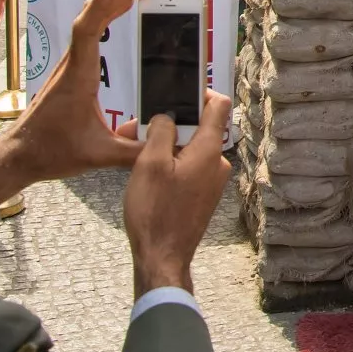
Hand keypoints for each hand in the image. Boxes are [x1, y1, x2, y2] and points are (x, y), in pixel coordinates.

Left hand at [0, 0, 165, 205]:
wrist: (19, 155)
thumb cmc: (51, 151)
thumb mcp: (98, 155)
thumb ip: (135, 150)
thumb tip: (168, 144)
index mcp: (79, 76)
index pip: (88, 28)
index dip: (104, 2)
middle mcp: (73, 63)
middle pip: (94, 15)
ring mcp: (71, 64)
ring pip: (91, 20)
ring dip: (115, 0)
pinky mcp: (72, 70)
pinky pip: (89, 31)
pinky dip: (106, 14)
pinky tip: (121, 10)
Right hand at [123, 90, 232, 298]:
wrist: (162, 257)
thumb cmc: (155, 211)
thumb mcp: (149, 164)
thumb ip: (161, 131)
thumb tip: (167, 117)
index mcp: (209, 150)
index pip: (218, 105)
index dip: (200, 94)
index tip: (176, 94)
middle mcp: (217, 163)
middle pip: (198, 129)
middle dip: (169, 126)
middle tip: (135, 131)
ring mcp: (212, 181)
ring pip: (189, 150)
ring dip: (165, 147)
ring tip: (135, 156)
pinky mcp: (202, 196)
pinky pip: (188, 169)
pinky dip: (170, 165)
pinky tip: (147, 176)